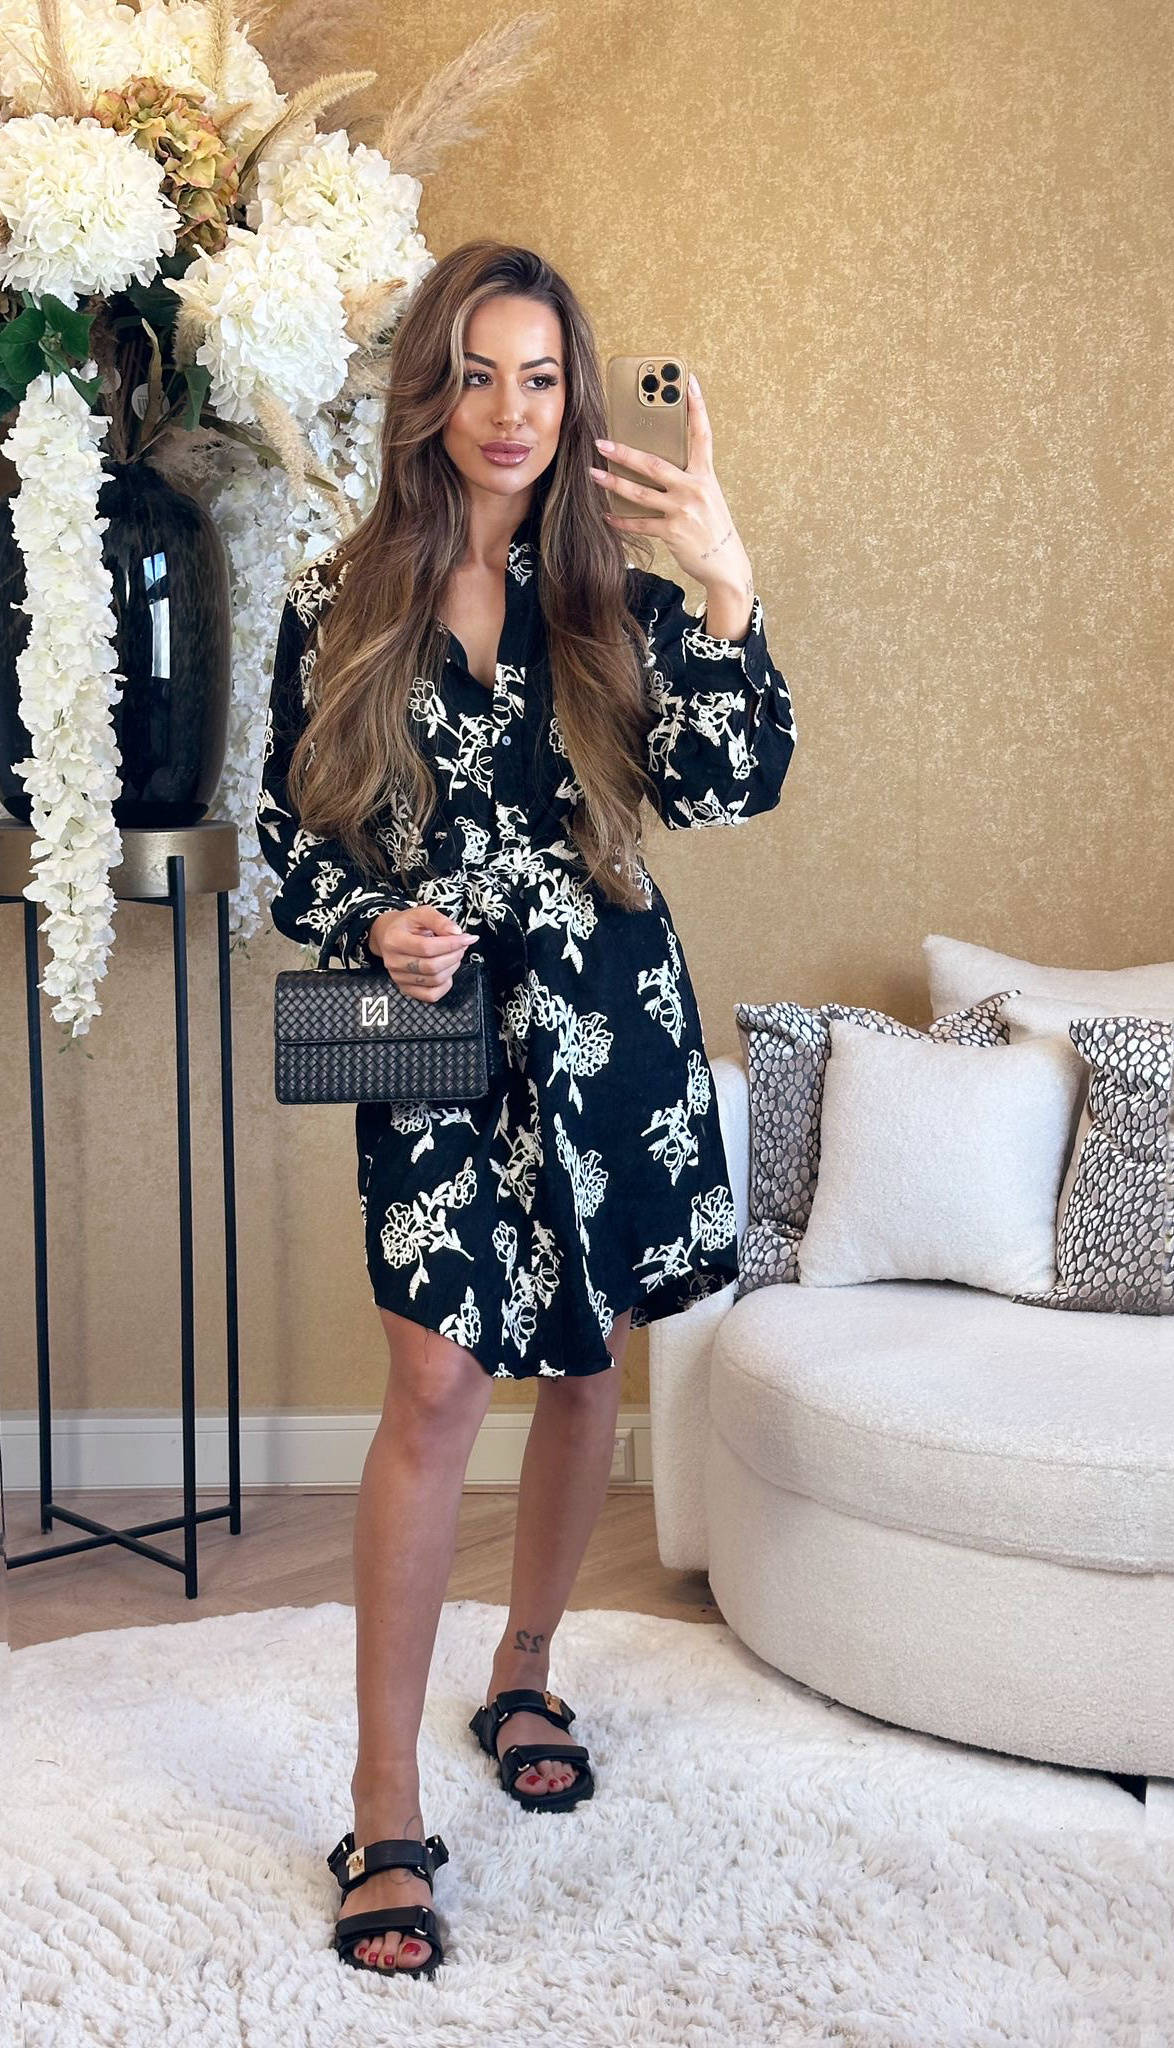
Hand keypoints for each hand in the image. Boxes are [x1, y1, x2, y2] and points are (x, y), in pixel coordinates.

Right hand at [367, 903, 474, 1002]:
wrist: (388, 935)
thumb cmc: (406, 924)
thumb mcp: (421, 913)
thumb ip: (439, 920)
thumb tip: (457, 933)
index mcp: (394, 940)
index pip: (426, 947)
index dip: (451, 944)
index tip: (466, 938)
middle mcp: (393, 961)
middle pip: (431, 966)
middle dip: (453, 956)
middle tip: (461, 946)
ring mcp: (399, 978)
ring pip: (434, 980)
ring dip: (452, 968)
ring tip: (455, 955)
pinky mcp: (406, 989)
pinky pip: (431, 995)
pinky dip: (445, 985)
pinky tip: (447, 971)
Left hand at [588, 371, 753, 593]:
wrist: (726, 563)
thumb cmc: (712, 527)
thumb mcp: (707, 496)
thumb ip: (687, 478)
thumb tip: (654, 465)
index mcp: (706, 475)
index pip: (702, 434)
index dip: (697, 407)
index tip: (688, 382)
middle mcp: (695, 488)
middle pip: (655, 463)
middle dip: (625, 452)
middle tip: (601, 443)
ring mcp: (683, 511)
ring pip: (640, 493)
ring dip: (613, 483)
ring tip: (594, 474)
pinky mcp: (673, 532)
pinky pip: (639, 524)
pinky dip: (621, 520)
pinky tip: (607, 515)